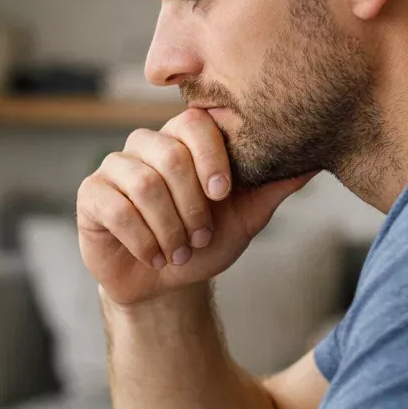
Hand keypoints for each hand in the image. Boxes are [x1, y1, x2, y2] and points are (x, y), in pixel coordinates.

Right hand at [77, 108, 311, 306]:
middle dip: (190, 206)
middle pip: (168, 155)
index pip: (195, 122)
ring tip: (178, 253)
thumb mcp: (246, 216)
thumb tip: (317, 158)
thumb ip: (274, 184)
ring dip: (168, 228)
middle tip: (200, 237)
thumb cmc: (204, 243)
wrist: (166, 285)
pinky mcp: (91, 196)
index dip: (211, 157)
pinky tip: (154, 257)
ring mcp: (114, 168)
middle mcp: (145, 146)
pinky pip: (115, 208)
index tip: (222, 194)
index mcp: (183, 141)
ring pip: (142, 184)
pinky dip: (142, 240)